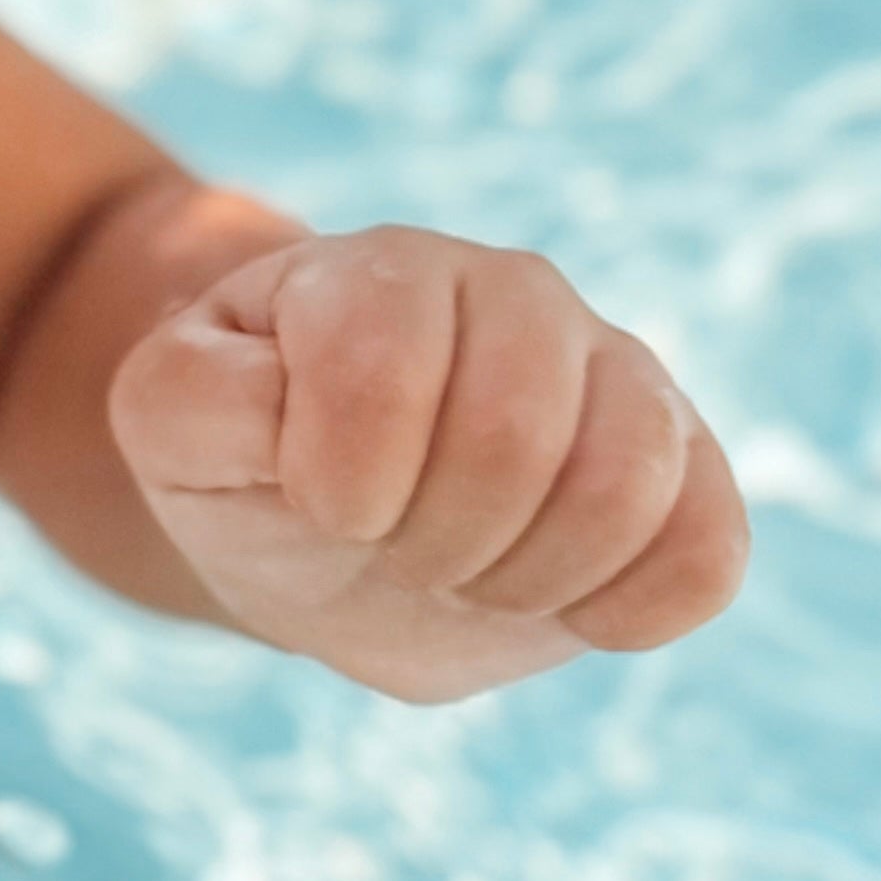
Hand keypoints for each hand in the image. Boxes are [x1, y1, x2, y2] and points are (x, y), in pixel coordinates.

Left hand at [110, 228, 748, 704]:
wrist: (328, 529)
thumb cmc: (247, 460)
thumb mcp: (171, 422)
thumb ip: (193, 396)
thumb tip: (289, 403)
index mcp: (381, 271)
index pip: (380, 376)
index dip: (342, 486)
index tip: (319, 505)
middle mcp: (515, 293)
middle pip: (514, 435)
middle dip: (431, 539)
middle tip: (392, 548)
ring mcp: (617, 372)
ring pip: (627, 483)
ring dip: (525, 576)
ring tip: (468, 572)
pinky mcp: (690, 466)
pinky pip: (709, 551)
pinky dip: (622, 610)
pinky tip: (557, 600)